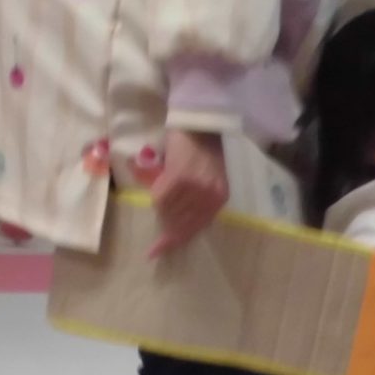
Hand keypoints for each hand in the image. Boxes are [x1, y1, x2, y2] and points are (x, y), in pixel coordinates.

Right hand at [146, 129, 227, 259]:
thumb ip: (199, 201)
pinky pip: (161, 197)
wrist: (200, 122)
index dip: (176, 241)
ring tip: (160, 197)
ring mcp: (195, 187)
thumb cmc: (204, 149)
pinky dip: (157, 196)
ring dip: (161, 209)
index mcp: (220, 198)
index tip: (157, 252)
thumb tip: (176, 222)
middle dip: (166, 229)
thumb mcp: (209, 179)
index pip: (196, 227)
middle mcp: (209, 195)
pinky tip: (157, 189)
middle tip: (154, 235)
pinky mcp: (179, 177)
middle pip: (181, 223)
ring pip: (169, 211)